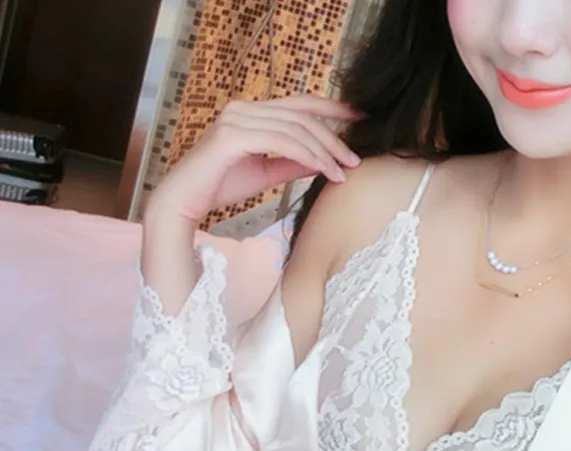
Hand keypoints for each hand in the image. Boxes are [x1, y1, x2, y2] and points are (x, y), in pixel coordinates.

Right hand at [147, 95, 359, 224]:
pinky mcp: (232, 136)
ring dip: (323, 151)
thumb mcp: (266, 173)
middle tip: (355, 160)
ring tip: (342, 172)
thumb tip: (321, 161)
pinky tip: (322, 170)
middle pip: (302, 115)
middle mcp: (244, 109)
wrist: (186, 201)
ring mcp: (237, 119)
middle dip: (333, 138)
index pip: (299, 103)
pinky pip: (280, 141)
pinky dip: (305, 154)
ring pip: (294, 128)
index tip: (359, 118)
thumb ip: (291, 162)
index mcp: (252, 113)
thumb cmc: (221, 185)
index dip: (331, 108)